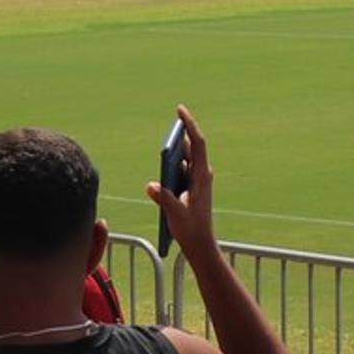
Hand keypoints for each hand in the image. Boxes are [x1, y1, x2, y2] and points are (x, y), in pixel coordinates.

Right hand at [143, 103, 214, 251]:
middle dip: (180, 133)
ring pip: (184, 157)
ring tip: (165, 142)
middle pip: (190, 147)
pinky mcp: (190, 186)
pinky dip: (171, 163)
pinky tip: (163, 165)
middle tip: (172, 119)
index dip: (189, 124)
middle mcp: (201, 174)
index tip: (180, 110)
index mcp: (201, 176)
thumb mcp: (176, 214)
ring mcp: (196, 180)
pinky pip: (180, 168)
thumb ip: (164, 198)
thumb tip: (151, 185)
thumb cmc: (190, 229)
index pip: (197, 143)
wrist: (199, 243)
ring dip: (174, 150)